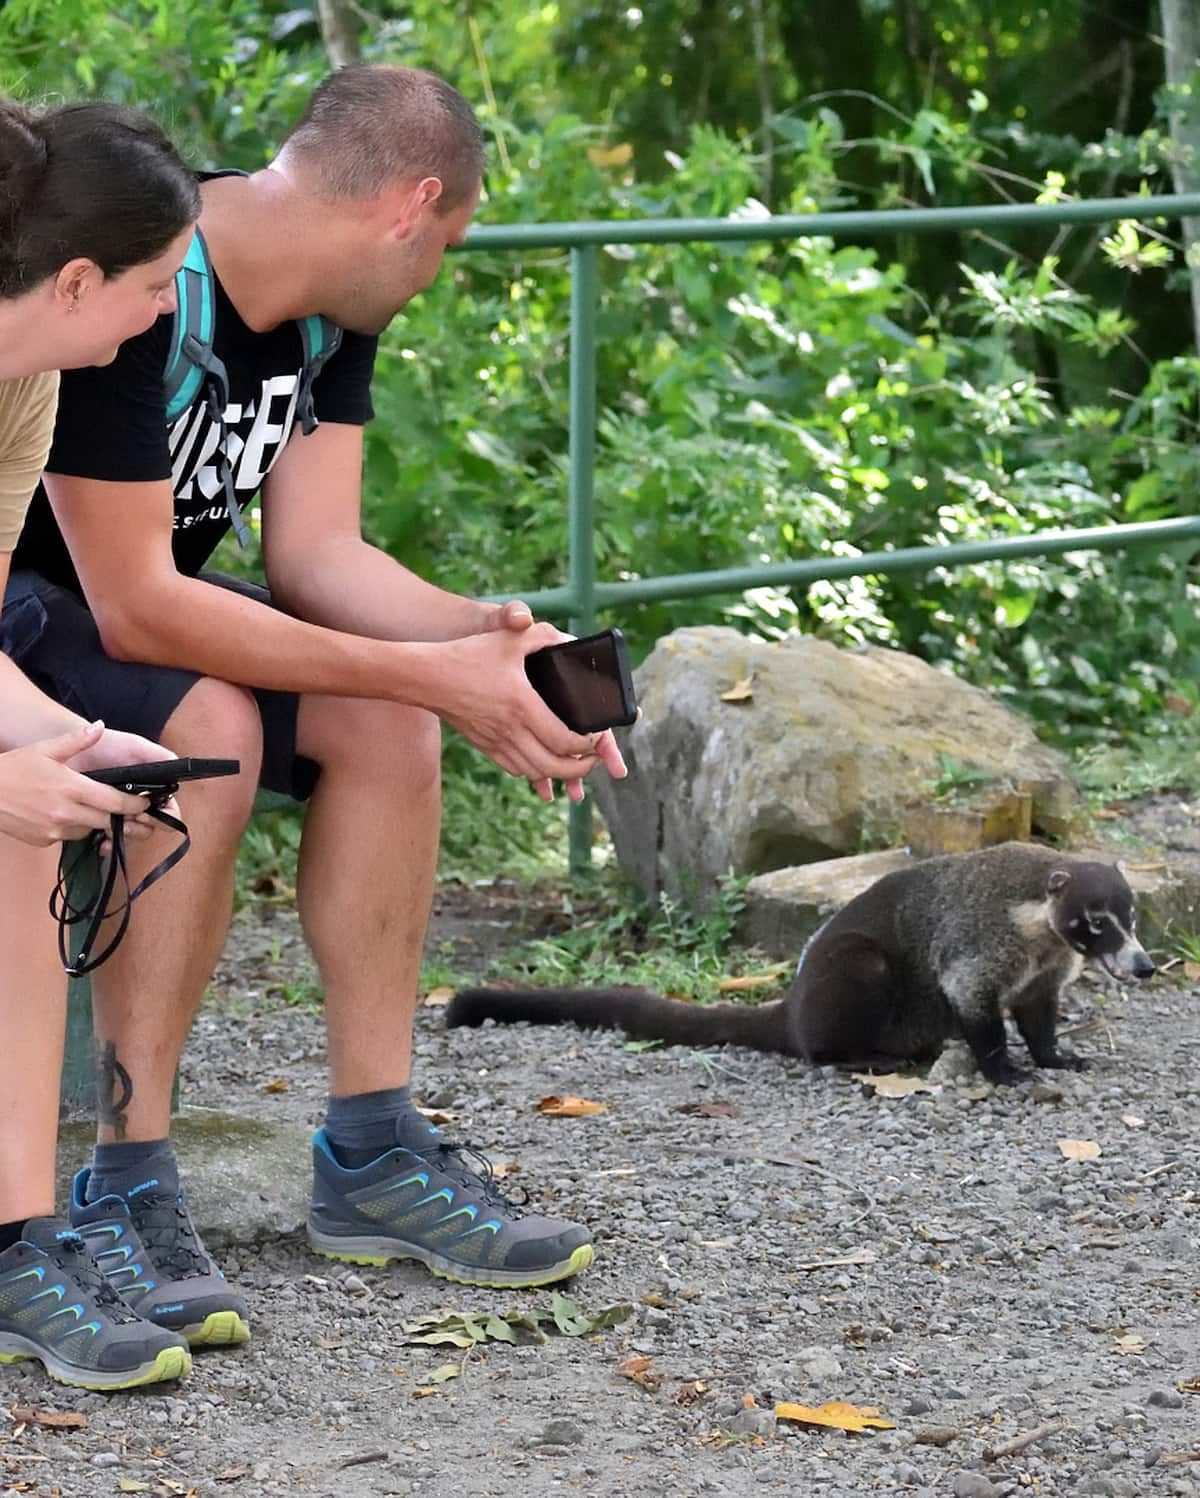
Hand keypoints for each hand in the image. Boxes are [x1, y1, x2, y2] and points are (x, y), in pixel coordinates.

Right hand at [0, 721, 163, 847]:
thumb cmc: (14, 769)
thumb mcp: (45, 750)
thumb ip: (76, 740)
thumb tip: (99, 726)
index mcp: (71, 788)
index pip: (115, 802)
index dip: (135, 805)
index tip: (146, 803)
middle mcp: (66, 813)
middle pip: (107, 820)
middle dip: (118, 816)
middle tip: (124, 808)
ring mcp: (54, 830)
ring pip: (88, 830)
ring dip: (93, 822)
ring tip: (87, 806)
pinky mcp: (44, 841)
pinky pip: (68, 837)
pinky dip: (71, 828)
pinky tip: (62, 814)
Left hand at [66, 726, 179, 839]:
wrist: (72, 749)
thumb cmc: (106, 745)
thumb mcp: (135, 746)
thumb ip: (159, 755)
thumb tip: (177, 767)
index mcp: (153, 790)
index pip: (169, 811)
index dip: (162, 817)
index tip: (144, 813)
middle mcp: (139, 804)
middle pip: (151, 828)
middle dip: (140, 828)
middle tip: (126, 821)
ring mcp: (120, 814)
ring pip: (132, 836)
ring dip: (124, 835)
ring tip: (109, 828)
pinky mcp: (100, 821)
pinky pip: (111, 840)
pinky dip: (110, 843)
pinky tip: (102, 841)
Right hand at [488, 602, 627, 802]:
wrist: (426, 677)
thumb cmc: (469, 654)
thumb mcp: (509, 638)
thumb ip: (543, 636)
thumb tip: (570, 641)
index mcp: (523, 706)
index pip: (564, 740)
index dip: (587, 746)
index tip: (596, 739)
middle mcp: (510, 730)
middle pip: (554, 767)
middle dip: (580, 769)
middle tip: (593, 760)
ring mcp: (495, 742)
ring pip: (535, 772)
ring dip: (558, 773)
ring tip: (573, 764)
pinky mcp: (484, 746)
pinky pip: (515, 769)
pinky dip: (534, 771)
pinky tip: (542, 761)